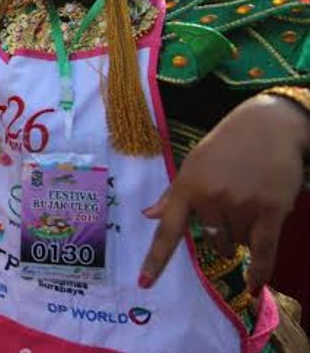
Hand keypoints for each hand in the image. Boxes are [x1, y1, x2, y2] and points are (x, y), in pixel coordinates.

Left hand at [139, 94, 307, 294]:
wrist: (269, 126)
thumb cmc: (226, 145)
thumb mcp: (193, 163)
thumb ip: (173, 194)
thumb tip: (148, 215)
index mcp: (187, 186)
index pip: (168, 229)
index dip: (156, 259)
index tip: (144, 283)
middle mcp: (211, 198)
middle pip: (211, 239)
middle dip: (221, 231)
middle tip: (233, 200)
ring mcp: (241, 204)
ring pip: (238, 242)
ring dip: (244, 233)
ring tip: (251, 199)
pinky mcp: (271, 210)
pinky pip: (264, 251)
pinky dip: (260, 271)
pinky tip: (253, 288)